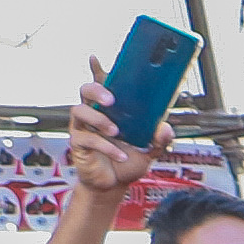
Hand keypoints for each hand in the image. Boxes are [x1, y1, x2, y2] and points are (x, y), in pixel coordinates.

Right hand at [67, 68, 167, 200]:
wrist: (114, 185)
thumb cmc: (129, 161)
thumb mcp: (150, 149)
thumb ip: (160, 138)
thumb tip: (165, 128)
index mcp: (110, 109)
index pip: (101, 83)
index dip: (97, 69)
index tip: (95, 58)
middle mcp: (94, 113)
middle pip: (85, 90)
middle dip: (96, 89)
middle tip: (111, 100)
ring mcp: (83, 127)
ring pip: (80, 111)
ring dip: (99, 119)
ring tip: (115, 131)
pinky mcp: (79, 144)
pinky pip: (88, 140)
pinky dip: (107, 147)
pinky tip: (121, 156)